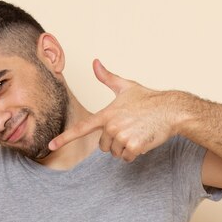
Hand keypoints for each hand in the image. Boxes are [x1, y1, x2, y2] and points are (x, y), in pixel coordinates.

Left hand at [49, 59, 179, 161]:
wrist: (171, 109)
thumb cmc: (149, 99)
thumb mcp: (126, 86)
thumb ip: (107, 77)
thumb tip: (95, 63)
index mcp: (106, 114)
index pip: (81, 128)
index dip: (64, 138)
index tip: (50, 146)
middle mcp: (111, 126)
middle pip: (103, 146)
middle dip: (115, 141)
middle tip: (130, 128)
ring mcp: (122, 136)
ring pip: (116, 153)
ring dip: (126, 148)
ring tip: (137, 133)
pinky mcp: (134, 145)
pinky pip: (127, 158)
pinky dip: (135, 153)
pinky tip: (143, 140)